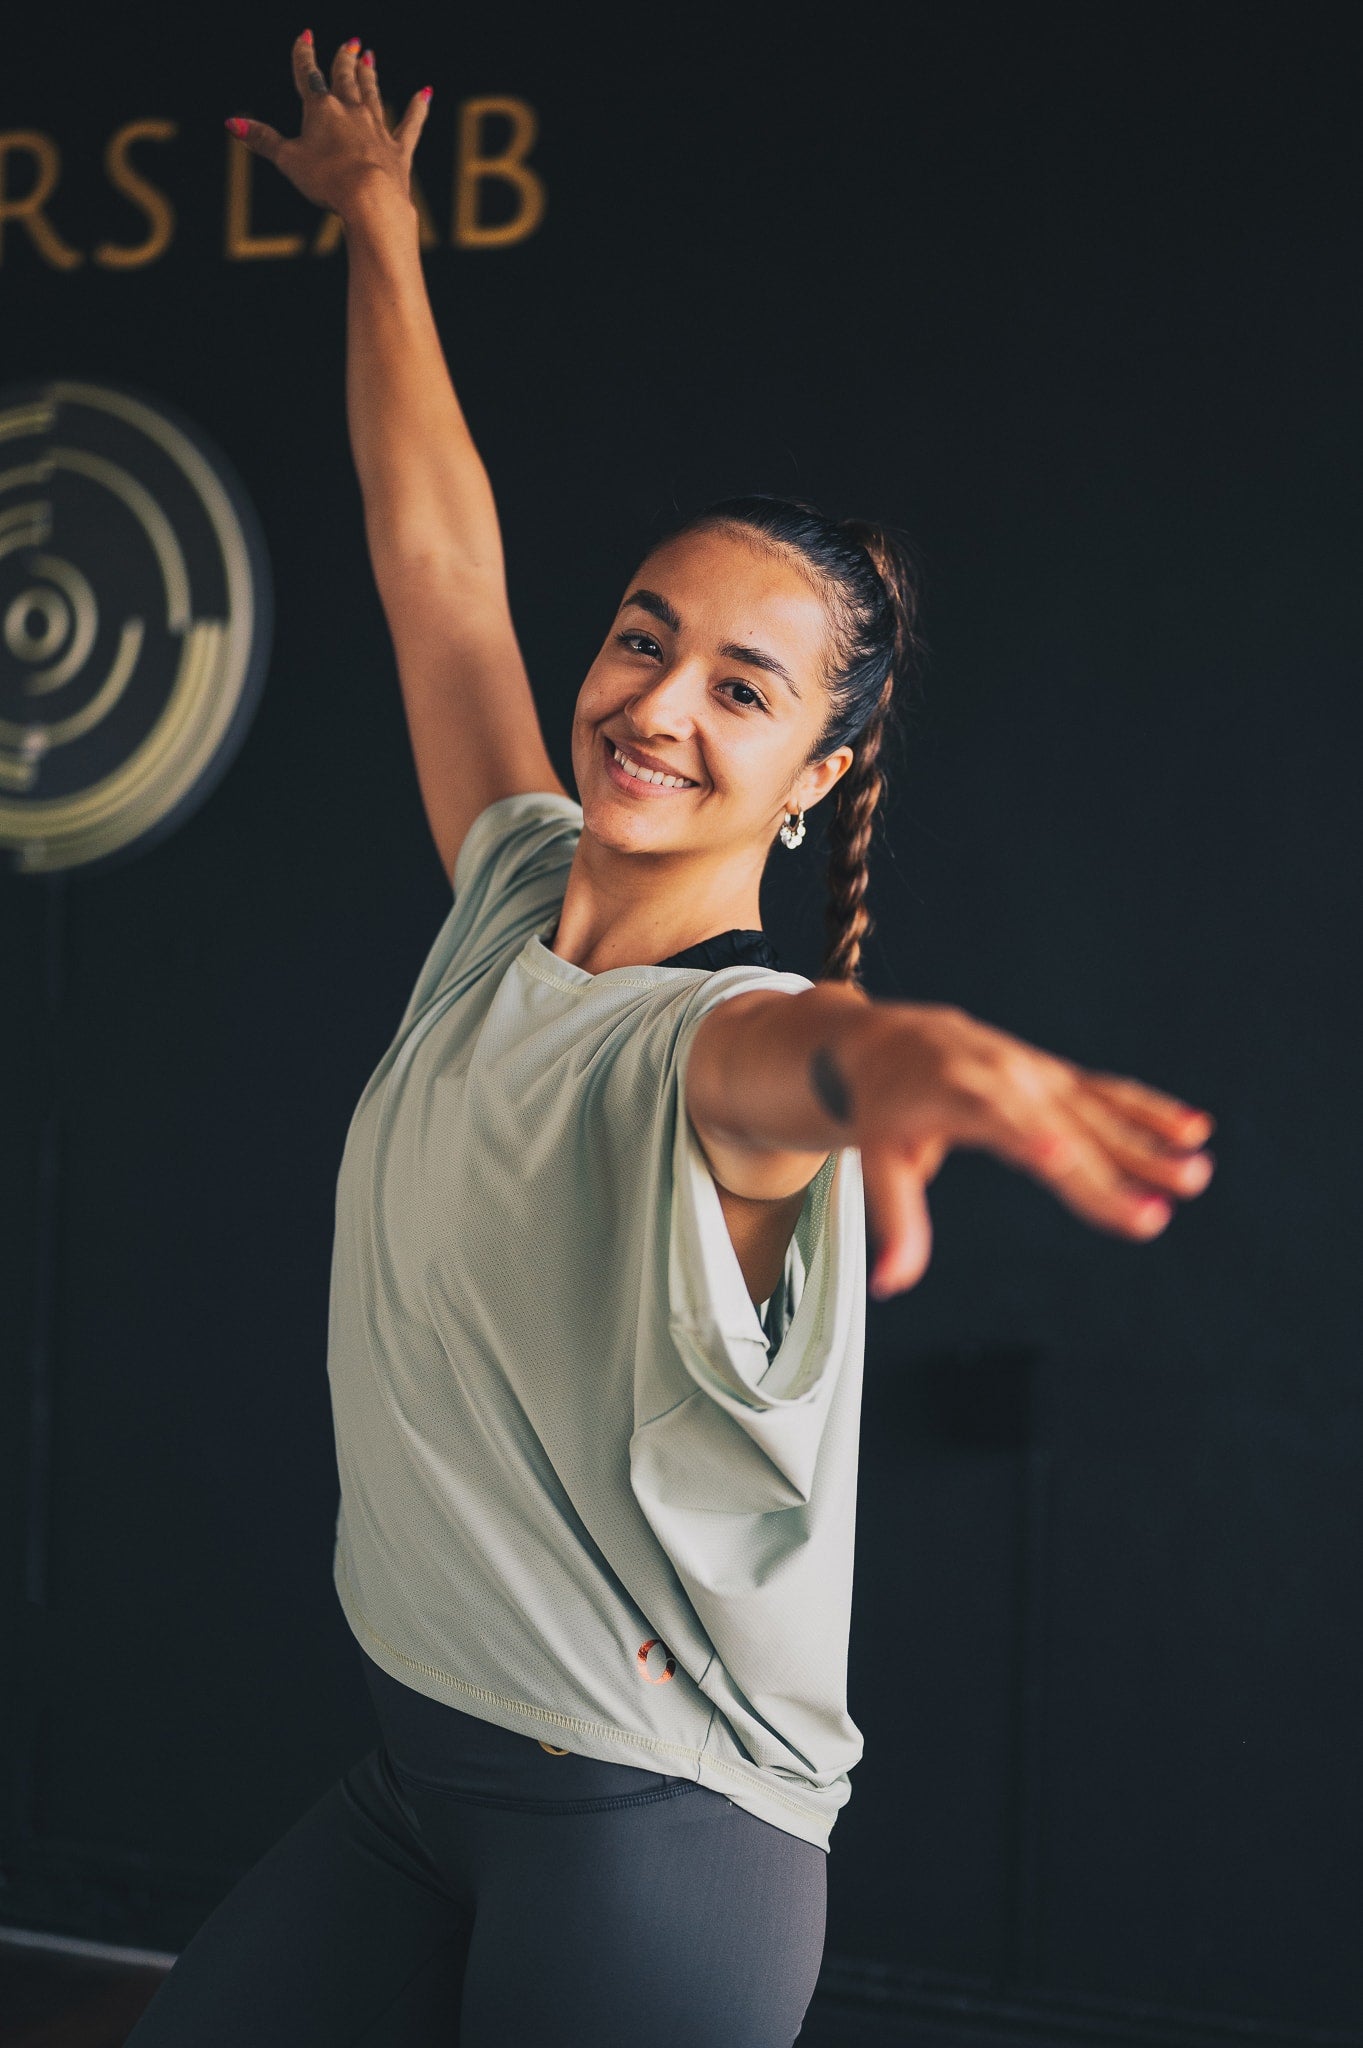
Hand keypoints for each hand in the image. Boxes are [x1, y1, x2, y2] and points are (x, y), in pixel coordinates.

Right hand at [226, 33, 429, 221]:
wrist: (370, 198)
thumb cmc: (327, 180)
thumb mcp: (288, 160)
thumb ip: (263, 140)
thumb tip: (232, 123)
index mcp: (321, 110)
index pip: (309, 76)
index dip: (304, 55)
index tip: (306, 35)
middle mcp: (351, 112)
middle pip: (346, 79)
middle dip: (344, 60)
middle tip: (350, 43)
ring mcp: (377, 130)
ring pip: (373, 94)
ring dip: (370, 76)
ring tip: (370, 57)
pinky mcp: (398, 151)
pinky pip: (411, 124)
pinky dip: (418, 108)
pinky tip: (425, 94)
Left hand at [843, 1003, 1215, 1297]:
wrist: (890, 1042)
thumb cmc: (883, 1107)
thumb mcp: (877, 1160)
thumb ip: (895, 1220)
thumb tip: (889, 1284)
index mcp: (959, 1094)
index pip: (1005, 1127)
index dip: (1034, 1142)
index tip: (1064, 1159)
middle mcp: (1006, 1077)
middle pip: (1067, 1130)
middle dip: (1114, 1171)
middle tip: (1160, 1211)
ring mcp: (1036, 1074)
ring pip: (1098, 1111)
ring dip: (1149, 1143)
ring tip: (1196, 1173)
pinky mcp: (1054, 1074)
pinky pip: (1107, 1093)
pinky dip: (1149, 1110)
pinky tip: (1194, 1127)